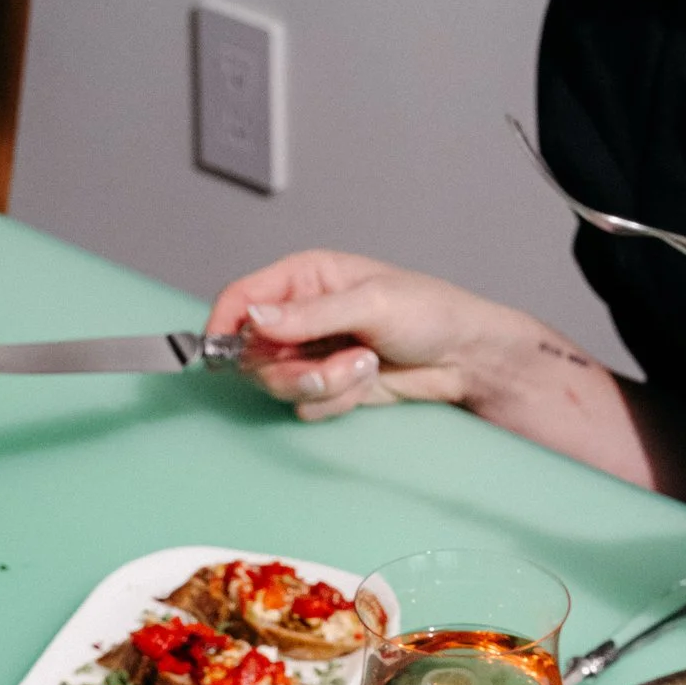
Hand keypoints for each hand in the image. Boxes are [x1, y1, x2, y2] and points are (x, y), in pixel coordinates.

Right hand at [206, 249, 575, 425]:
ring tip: (366, 366)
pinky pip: (307, 407)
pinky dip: (337, 401)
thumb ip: (310, 314)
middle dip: (293, 370)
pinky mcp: (328, 385)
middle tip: (333, 366)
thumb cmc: (429, 313)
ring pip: (280, 386)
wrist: (464, 358)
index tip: (220, 352)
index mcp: (304, 277)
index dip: (223, 326)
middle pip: (253, 354)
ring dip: (324, 385)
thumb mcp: (371, 302)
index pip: (241, 299)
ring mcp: (312, 354)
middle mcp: (300, 316)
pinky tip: (369, 382)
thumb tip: (256, 319)